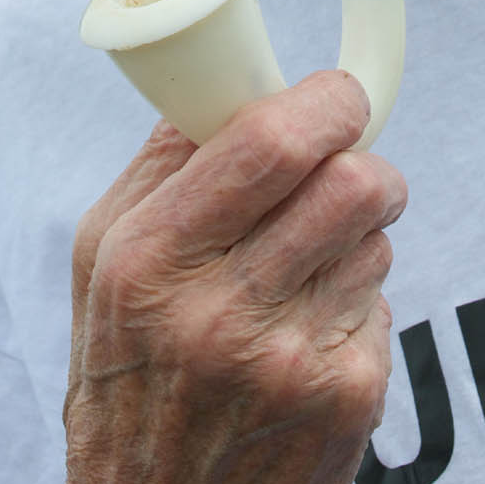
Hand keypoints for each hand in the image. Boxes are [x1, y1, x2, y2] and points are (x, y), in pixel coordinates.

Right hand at [64, 70, 406, 483]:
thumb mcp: (102, 262)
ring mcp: (289, 363)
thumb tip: (220, 82)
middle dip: (363, 158)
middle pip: (351, 183)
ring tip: (308, 262)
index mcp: (151, 259)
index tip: (335, 95)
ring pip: (376, 237)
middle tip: (345, 164)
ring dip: (356, 234)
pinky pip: (382, 301)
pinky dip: (355, 301)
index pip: (271, 144)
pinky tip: (309, 330)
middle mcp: (219, 312)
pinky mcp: (344, 402)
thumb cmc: (127, 374)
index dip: (324, 102)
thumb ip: (161, 165)